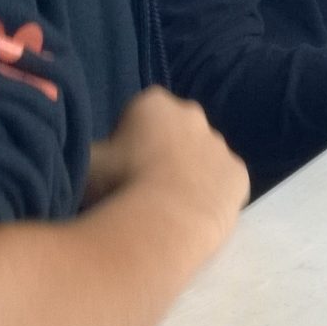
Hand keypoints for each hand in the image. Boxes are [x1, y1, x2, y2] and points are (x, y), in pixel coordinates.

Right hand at [85, 86, 248, 242]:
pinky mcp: (239, 173)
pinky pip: (224, 181)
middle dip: (162, 151)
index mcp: (154, 103)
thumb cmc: (119, 185)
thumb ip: (93, 150)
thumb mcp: (87, 162)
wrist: (164, 222)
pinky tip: (193, 215)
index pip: (138, 114)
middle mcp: (193, 114)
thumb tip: (94, 153)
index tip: (118, 166)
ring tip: (167, 206)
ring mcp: (220, 144)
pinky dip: (211, 194)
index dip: (126, 140)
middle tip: (143, 186)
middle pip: (175, 131)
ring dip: (189, 173)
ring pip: (202, 156)